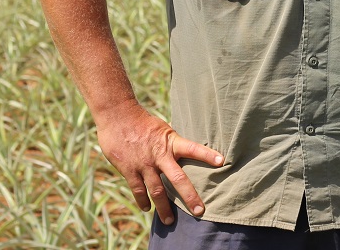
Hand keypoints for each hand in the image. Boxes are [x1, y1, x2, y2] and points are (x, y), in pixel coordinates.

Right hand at [94, 100, 223, 225]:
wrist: (117, 116)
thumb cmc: (142, 121)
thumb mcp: (163, 128)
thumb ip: (172, 141)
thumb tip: (183, 146)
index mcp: (171, 142)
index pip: (193, 148)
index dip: (207, 155)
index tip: (222, 162)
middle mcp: (159, 156)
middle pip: (178, 179)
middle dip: (190, 196)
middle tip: (200, 211)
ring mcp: (144, 165)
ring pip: (157, 191)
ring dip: (163, 208)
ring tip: (169, 221)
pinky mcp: (129, 170)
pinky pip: (137, 190)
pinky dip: (142, 201)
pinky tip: (146, 209)